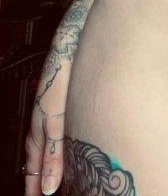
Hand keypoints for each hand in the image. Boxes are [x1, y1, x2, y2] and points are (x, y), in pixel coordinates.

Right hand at [24, 51, 69, 195]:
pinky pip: (59, 131)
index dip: (35, 186)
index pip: (33, 169)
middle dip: (41, 176)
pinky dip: (62, 143)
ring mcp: (52, 113)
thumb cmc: (60, 79)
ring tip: (60, 174)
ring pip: (49, 144)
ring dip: (52, 160)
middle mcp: (43, 124)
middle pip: (39, 158)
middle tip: (46, 192)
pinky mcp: (64, 102)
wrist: (71, 47)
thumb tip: (50, 186)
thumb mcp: (56, 122)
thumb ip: (54, 153)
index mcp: (37, 133)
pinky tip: (72, 142)